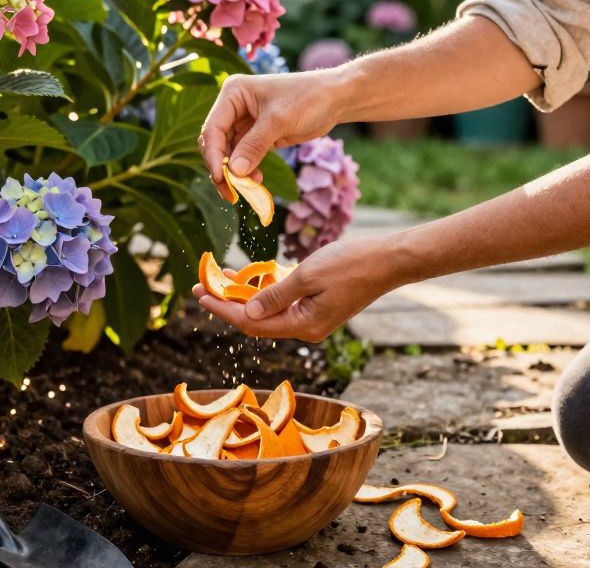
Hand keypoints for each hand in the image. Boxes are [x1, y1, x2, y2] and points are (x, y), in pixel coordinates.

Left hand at [191, 236, 401, 342]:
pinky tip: (248, 276)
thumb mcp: (306, 276)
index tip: (199, 293)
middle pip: (256, 320)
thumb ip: (274, 295)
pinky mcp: (318, 305)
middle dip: (227, 302)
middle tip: (200, 285)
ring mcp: (312, 318)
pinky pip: (283, 302)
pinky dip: (264, 290)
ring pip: (268, 310)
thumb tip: (245, 311)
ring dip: (243, 294)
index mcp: (302, 326)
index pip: (251, 323)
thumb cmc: (351, 264)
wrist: (389, 260)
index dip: (222, 308)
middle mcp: (306, 328)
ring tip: (218, 278)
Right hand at [200, 71, 342, 200]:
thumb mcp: (279, 121)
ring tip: (250, 188)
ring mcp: (244, 122)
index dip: (213, 155)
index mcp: (233, 93)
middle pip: (217, 143)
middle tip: (231, 192)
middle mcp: (234, 107)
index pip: (213, 128)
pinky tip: (257, 180)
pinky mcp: (256, 135)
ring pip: (229, 153)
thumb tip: (235, 172)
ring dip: (236, 172)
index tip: (221, 178)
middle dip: (222, 167)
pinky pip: (244, 156)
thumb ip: (255, 145)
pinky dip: (247, 170)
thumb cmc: (308, 98)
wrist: (334, 98)